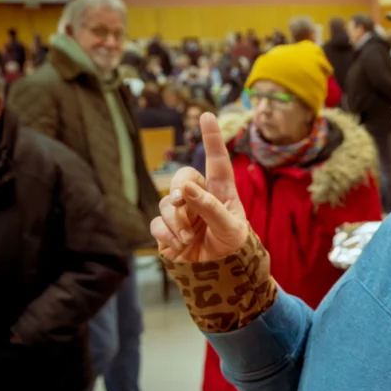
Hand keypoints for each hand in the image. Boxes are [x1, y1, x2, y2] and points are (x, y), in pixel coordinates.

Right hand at [151, 113, 248, 261]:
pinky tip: (180, 245)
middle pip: (182, 178)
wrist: (221, 274)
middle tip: (180, 201)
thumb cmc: (233, 246)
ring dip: (177, 220)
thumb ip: (209, 206)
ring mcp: (182, 213)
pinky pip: (157, 223)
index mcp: (222, 191)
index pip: (217, 161)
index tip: (207, 115)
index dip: (212, 138)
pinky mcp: (167, 230)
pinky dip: (167, 234)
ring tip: (190, 238)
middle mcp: (200, 197)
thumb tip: (184, 189)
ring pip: (166, 203)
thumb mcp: (230, 227)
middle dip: (179, 188)